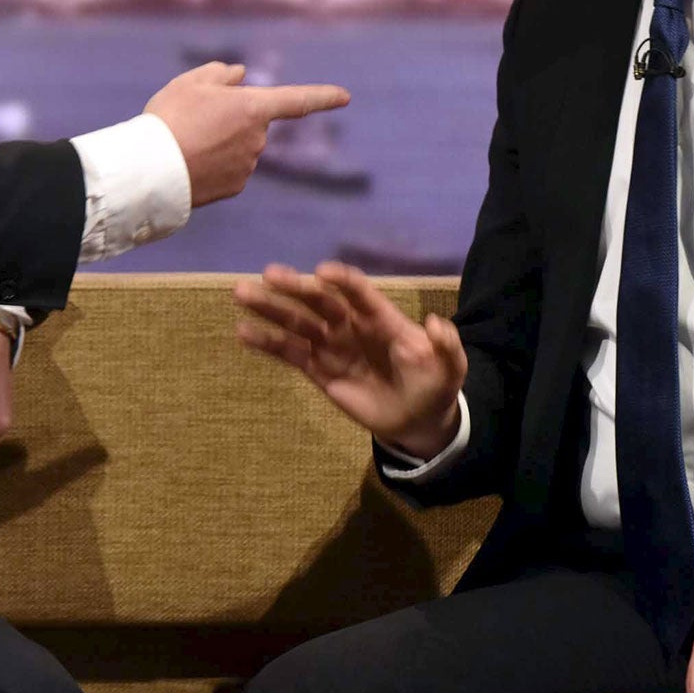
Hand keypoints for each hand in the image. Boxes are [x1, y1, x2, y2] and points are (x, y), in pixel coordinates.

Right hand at [146, 62, 349, 206]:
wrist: (151, 170)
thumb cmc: (170, 119)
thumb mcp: (189, 83)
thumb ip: (219, 73)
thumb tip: (240, 74)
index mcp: (253, 108)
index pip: (297, 100)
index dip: (322, 96)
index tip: (345, 97)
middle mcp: (258, 138)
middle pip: (252, 121)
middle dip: (232, 118)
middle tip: (193, 118)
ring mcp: (249, 165)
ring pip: (240, 145)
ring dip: (221, 141)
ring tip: (186, 142)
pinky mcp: (235, 186)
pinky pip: (230, 168)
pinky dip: (215, 164)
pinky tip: (190, 163)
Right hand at [233, 262, 466, 454]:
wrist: (420, 420)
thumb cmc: (435, 385)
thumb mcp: (451, 367)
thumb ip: (447, 345)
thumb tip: (437, 322)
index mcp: (381, 318)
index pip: (358, 292)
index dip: (341, 280)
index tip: (321, 272)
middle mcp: (351, 325)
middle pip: (319, 301)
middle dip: (294, 287)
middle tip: (268, 274)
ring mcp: (332, 346)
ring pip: (297, 323)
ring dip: (270, 308)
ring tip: (242, 294)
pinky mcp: (319, 370)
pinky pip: (290, 354)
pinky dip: (267, 343)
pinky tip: (243, 332)